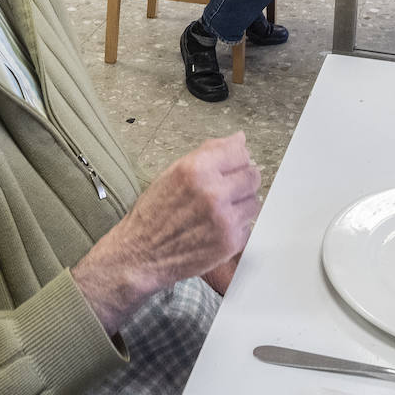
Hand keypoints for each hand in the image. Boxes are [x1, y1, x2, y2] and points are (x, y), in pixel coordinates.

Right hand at [71, 133, 260, 331]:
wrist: (141, 254)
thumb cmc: (154, 213)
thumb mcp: (174, 172)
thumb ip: (208, 153)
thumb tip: (238, 139)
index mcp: (196, 169)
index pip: (240, 152)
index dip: (237, 158)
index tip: (233, 164)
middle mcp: (212, 192)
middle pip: (252, 176)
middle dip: (242, 181)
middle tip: (226, 190)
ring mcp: (224, 219)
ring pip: (254, 202)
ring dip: (241, 204)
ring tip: (218, 211)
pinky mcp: (230, 242)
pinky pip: (248, 226)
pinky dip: (236, 227)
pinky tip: (216, 228)